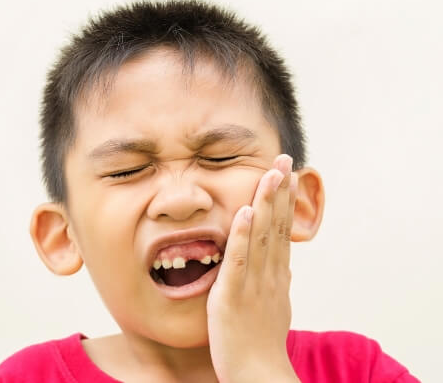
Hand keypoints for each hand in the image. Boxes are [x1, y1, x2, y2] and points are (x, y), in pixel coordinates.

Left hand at [206, 154, 299, 382]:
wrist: (258, 374)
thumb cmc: (261, 343)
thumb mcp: (275, 307)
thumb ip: (276, 282)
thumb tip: (284, 266)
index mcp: (276, 276)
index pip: (281, 231)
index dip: (285, 202)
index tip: (287, 176)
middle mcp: (269, 274)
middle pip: (276, 226)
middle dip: (279, 191)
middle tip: (284, 159)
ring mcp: (253, 283)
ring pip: (261, 236)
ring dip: (266, 203)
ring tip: (270, 174)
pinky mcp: (232, 295)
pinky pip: (238, 260)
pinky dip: (243, 236)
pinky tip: (247, 213)